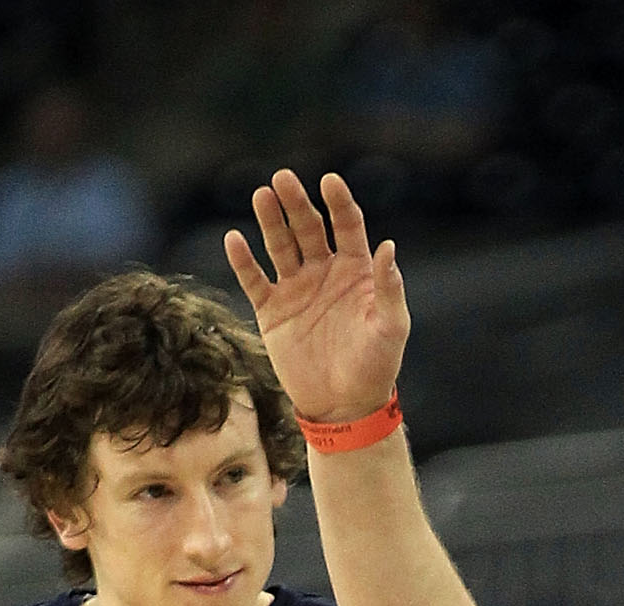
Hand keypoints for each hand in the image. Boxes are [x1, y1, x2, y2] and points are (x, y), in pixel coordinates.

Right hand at [224, 169, 409, 423]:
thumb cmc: (375, 368)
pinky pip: (254, 280)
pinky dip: (243, 261)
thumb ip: (389, 288)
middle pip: (307, 227)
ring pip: (280, 245)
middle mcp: (324, 273)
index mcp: (355, 271)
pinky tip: (234, 240)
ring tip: (262, 196)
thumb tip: (389, 247)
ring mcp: (296, 289)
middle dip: (296, 203)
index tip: (329, 181)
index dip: (339, 203)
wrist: (345, 407)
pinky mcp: (272, 311)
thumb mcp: (390, 328)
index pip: (346, 226)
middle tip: (283, 179)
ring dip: (270, 220)